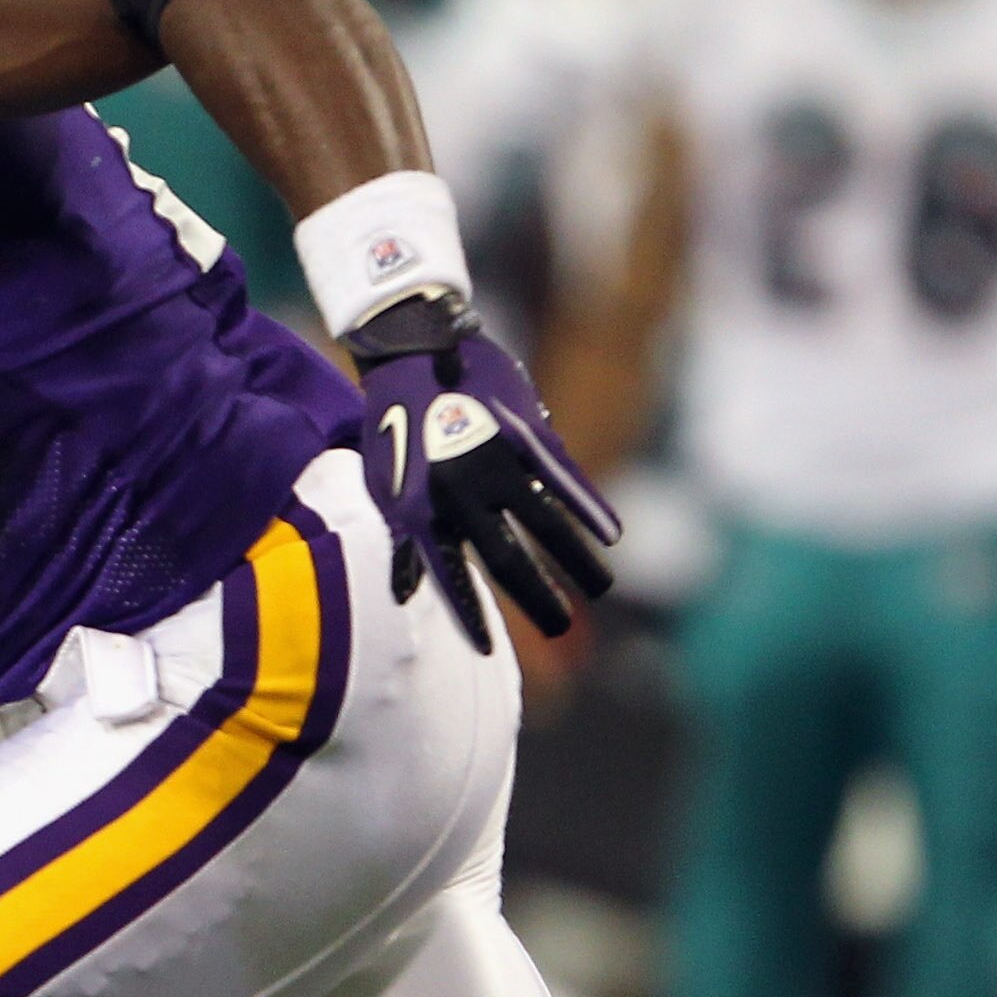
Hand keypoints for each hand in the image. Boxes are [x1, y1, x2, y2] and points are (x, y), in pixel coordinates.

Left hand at [341, 292, 618, 651]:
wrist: (414, 345)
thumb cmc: (395, 419)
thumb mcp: (383, 480)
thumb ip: (402, 537)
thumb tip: (401, 591)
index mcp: (424, 506)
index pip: (450, 575)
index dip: (470, 614)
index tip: (488, 651)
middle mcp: (462, 490)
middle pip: (507, 558)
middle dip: (538, 598)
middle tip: (562, 628)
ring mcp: (497, 460)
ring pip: (544, 522)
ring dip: (574, 560)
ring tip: (598, 591)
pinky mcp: (526, 430)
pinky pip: (565, 476)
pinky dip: (589, 506)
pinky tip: (613, 534)